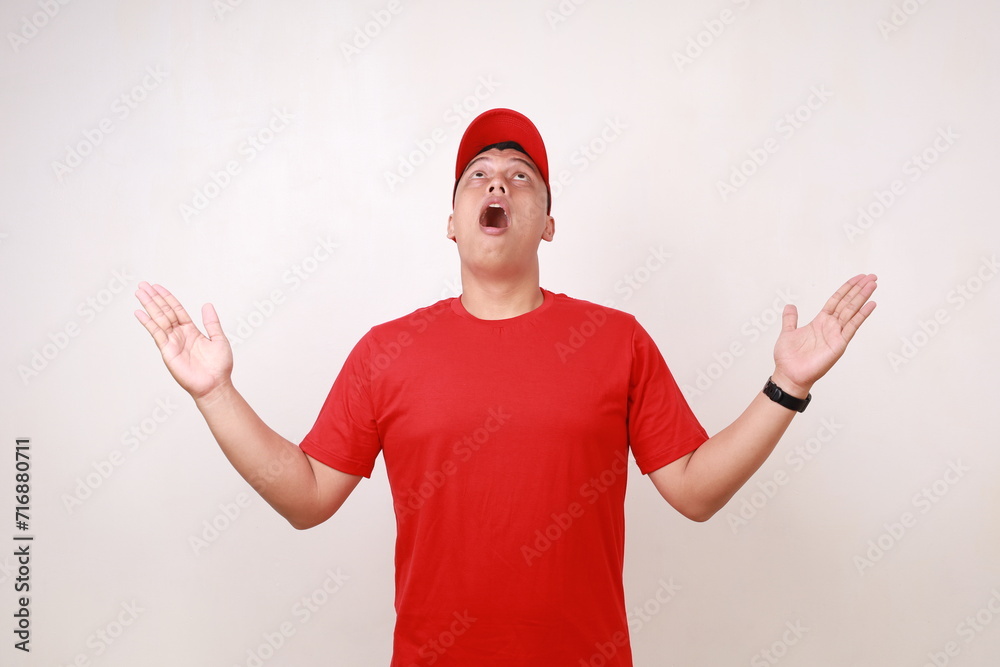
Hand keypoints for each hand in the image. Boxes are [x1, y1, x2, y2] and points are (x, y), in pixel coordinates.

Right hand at [134, 282, 233, 400]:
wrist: (215, 384)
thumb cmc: (219, 366)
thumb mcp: (219, 339)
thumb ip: (212, 323)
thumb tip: (207, 305)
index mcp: (191, 331)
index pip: (177, 310)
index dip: (167, 298)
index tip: (157, 287)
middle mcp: (180, 335)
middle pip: (164, 312)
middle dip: (154, 298)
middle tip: (142, 285)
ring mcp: (172, 342)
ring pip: (159, 319)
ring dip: (149, 306)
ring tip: (139, 292)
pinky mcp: (168, 351)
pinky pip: (157, 333)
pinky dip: (148, 323)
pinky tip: (139, 313)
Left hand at [771, 274, 877, 395]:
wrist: (789, 375)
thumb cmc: (788, 358)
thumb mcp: (788, 332)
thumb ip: (790, 319)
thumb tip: (790, 306)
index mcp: (819, 322)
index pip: (836, 300)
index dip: (846, 289)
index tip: (857, 278)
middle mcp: (830, 326)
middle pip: (848, 303)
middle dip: (859, 289)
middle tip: (872, 276)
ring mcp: (836, 334)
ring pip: (852, 311)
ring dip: (863, 297)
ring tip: (873, 284)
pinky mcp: (839, 344)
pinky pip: (852, 327)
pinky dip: (862, 315)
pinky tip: (871, 304)